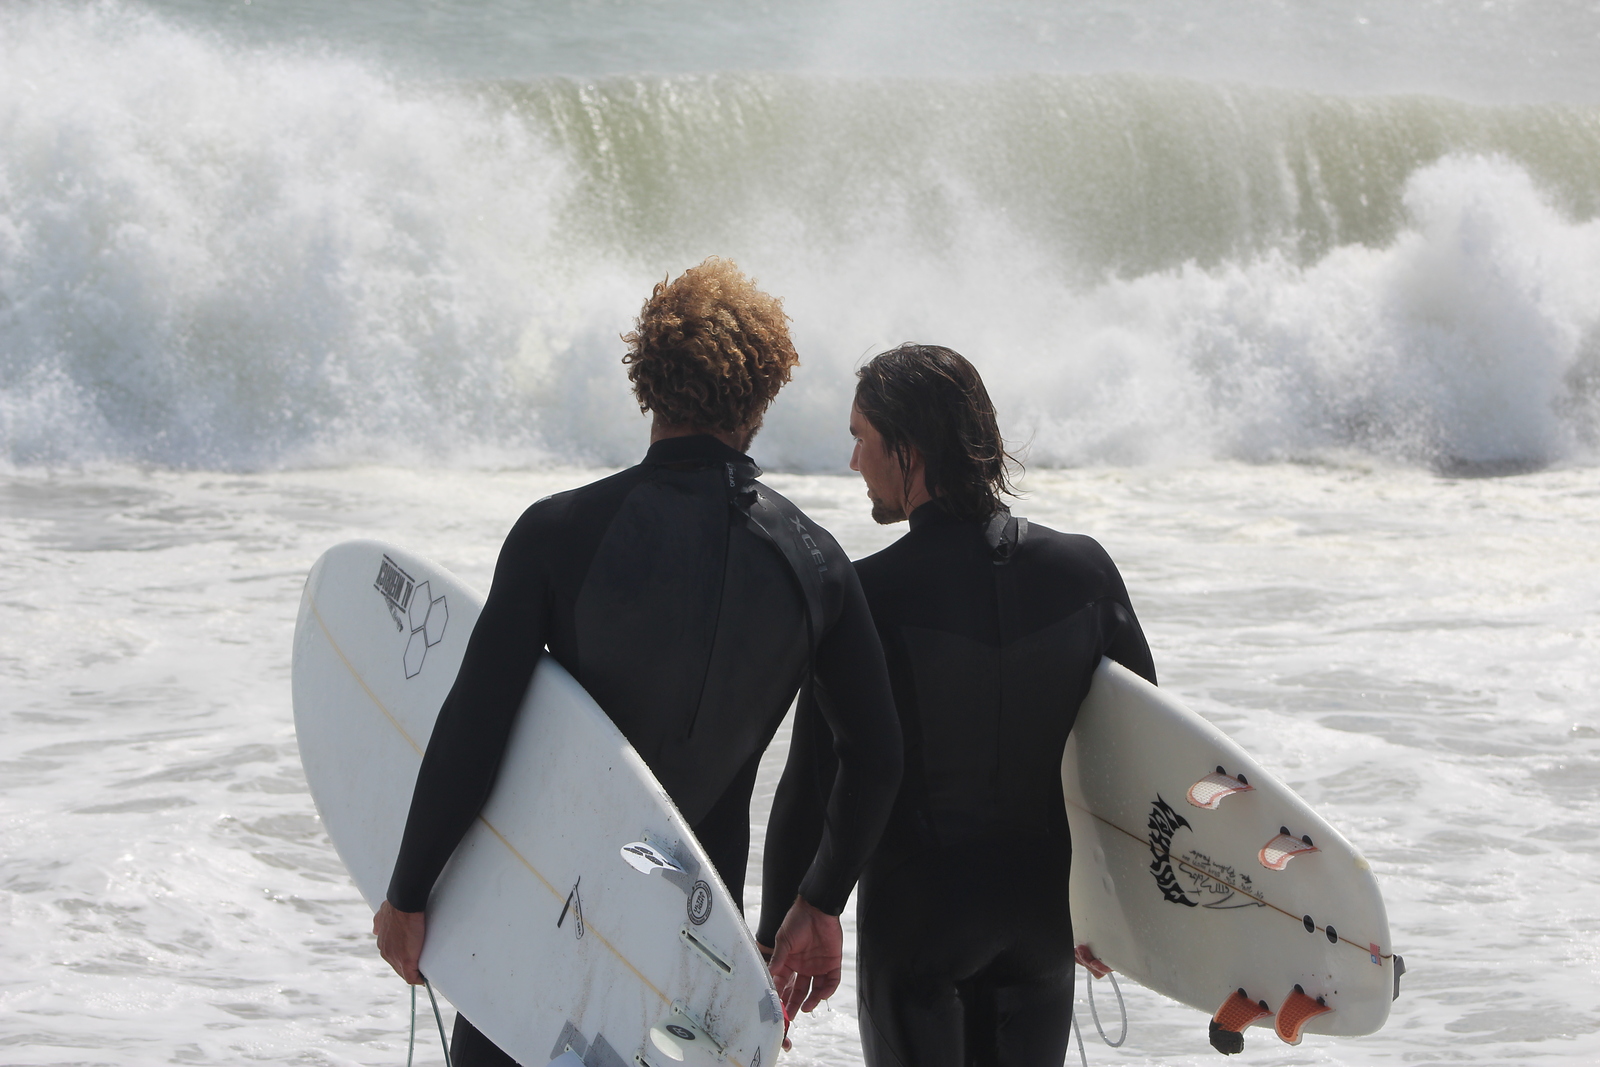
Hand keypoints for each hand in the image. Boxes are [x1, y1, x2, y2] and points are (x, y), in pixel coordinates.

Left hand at [373, 900, 426, 984]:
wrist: (404, 904)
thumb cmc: (397, 906)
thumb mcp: (382, 914)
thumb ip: (379, 923)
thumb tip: (376, 930)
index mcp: (383, 943)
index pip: (393, 957)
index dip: (402, 959)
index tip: (412, 958)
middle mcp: (386, 952)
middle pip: (398, 967)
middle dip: (408, 967)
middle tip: (420, 967)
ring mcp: (395, 957)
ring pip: (404, 973)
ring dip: (414, 973)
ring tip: (423, 973)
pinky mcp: (406, 961)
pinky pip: (412, 977)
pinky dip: (419, 980)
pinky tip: (424, 979)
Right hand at [767, 896, 841, 1021]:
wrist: (817, 908)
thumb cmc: (797, 920)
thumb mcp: (784, 939)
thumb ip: (779, 957)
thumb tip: (770, 973)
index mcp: (789, 962)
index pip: (783, 983)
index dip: (780, 994)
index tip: (777, 1005)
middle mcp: (803, 967)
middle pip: (798, 990)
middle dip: (794, 1004)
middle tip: (790, 1016)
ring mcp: (818, 966)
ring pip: (815, 989)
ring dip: (811, 1000)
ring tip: (806, 1008)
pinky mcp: (832, 962)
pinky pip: (831, 980)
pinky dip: (828, 989)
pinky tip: (821, 995)